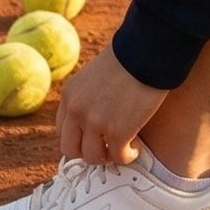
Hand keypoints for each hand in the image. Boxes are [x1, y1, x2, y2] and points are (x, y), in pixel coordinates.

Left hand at [58, 44, 162, 165]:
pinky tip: (137, 145)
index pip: (62, 130)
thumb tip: (97, 114)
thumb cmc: (129, 58)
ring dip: (109, 156)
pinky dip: (128, 156)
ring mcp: (94, 123)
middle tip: (108, 146)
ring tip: (125, 145)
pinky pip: (119, 158)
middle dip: (89, 152)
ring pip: (93, 158)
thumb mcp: (95, 75)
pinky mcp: (117, 132)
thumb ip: (89, 96)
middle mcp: (76, 110)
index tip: (96, 136)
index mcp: (69, 95)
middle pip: (70, 149)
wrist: (147, 51)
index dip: (80, 137)